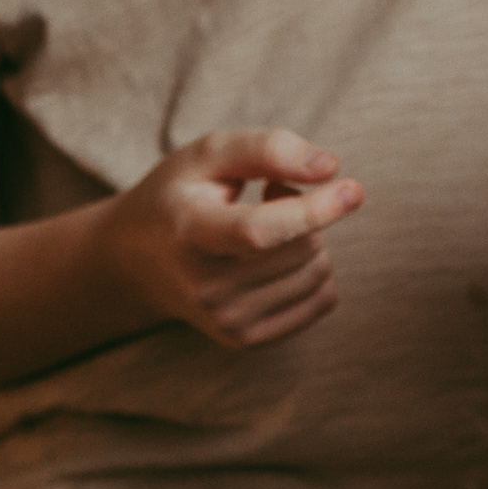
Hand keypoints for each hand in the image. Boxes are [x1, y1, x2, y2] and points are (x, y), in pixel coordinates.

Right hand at [94, 128, 363, 348]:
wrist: (134, 263)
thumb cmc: (179, 196)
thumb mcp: (209, 154)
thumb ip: (266, 148)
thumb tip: (331, 169)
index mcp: (188, 234)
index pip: (259, 232)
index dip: (313, 210)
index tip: (353, 189)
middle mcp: (204, 287)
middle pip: (301, 247)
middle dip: (307, 210)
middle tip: (271, 193)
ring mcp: (225, 320)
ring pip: (318, 272)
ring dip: (311, 238)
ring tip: (268, 225)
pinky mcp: (245, 339)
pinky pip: (322, 301)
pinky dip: (316, 271)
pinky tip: (278, 256)